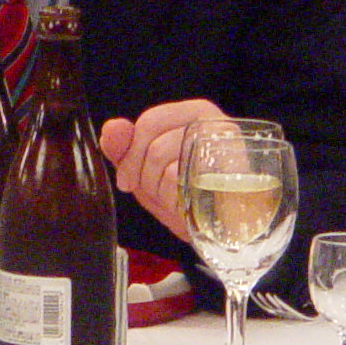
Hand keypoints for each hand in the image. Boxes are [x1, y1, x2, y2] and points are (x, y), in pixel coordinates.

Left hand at [98, 98, 229, 243]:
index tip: (127, 181)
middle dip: (144, 177)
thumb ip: (124, 148)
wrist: (223, 231)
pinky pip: (181, 181)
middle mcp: (215, 123)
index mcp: (193, 113)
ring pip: (167, 163)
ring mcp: (228, 149)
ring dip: (160, 191)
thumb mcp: (146, 170)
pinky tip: (186, 207)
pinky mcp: (233, 176)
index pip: (149, 121)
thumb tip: (112, 128)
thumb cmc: (185, 194)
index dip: (130, 155)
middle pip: (155, 146)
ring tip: (175, 199)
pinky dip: (173, 200)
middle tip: (156, 193)